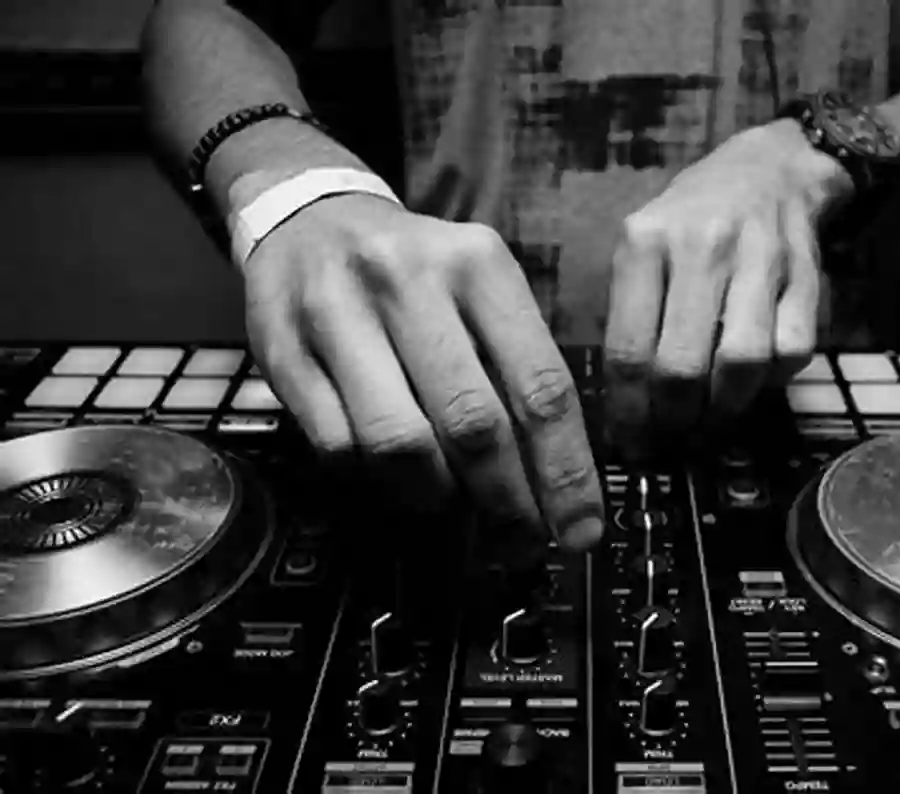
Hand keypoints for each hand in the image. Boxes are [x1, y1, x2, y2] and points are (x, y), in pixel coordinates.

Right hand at [241, 194, 604, 561]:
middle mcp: (409, 280)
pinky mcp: (282, 350)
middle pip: (473, 423)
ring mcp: (337, 313)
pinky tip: (394, 477)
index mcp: (479, 265)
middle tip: (521, 544)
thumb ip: (517, 369)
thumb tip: (554, 484)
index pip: (540, 385)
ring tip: (452, 506)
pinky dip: (375, 479)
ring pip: (400, 443)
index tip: (580, 530)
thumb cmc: (417, 272)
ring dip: (435, 496)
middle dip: (507, 502)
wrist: (309, 219)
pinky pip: (339, 446)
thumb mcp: (482, 290)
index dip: (566, 472)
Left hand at [604, 119, 854, 451]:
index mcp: (645, 241)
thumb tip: (624, 404)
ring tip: (710, 425)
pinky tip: (754, 384)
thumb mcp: (642, 244)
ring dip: (724, 411)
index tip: (632, 441)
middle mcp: (700, 247)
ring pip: (740, 363)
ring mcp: (758, 259)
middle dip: (675, 420)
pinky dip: (773, 382)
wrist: (771, 170)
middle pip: (682, 365)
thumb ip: (629, 312)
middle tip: (673, 440)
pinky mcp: (805, 275)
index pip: (628, 349)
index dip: (629, 411)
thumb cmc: (691, 218)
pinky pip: (791, 351)